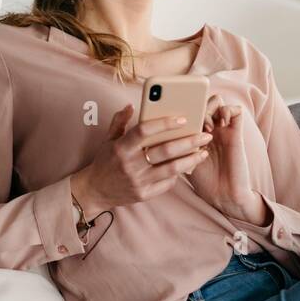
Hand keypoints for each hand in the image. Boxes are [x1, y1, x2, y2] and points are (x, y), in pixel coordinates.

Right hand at [71, 104, 212, 214]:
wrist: (94, 191)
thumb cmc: (105, 162)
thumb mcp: (108, 140)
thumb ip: (119, 122)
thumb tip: (131, 105)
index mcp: (121, 147)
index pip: (144, 131)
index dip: (164, 123)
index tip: (183, 119)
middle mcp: (130, 164)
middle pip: (165, 150)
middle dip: (189, 142)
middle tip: (205, 135)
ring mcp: (138, 181)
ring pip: (171, 169)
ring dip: (191, 159)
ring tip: (203, 151)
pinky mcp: (144, 194)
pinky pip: (167, 183)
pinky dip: (179, 174)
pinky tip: (188, 165)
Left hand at [184, 93, 265, 223]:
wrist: (222, 195)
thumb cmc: (202, 180)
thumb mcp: (181, 157)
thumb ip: (174, 141)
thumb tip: (157, 126)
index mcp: (195, 131)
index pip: (188, 106)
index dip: (180, 104)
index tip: (171, 112)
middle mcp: (210, 127)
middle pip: (201, 100)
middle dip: (193, 105)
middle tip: (189, 121)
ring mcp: (224, 128)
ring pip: (217, 101)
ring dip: (209, 108)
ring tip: (205, 125)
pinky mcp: (237, 133)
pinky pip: (236, 111)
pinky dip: (227, 111)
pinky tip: (219, 124)